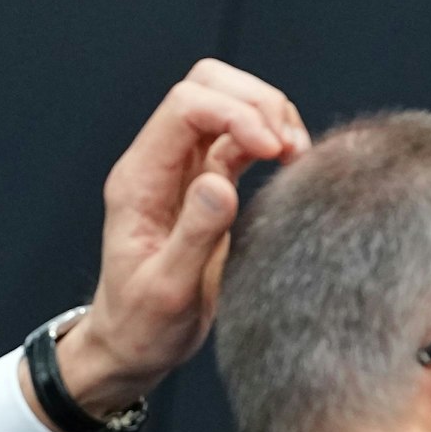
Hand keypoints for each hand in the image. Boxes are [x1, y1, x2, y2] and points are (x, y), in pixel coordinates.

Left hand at [51, 60, 308, 418]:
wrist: (132, 346)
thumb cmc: (143, 325)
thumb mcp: (167, 290)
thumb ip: (194, 234)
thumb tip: (221, 182)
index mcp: (140, 179)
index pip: (187, 106)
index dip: (237, 114)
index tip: (276, 152)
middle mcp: (160, 163)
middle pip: (206, 85)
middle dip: (256, 102)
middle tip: (291, 148)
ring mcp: (185, 169)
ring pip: (228, 101)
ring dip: (270, 116)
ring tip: (298, 157)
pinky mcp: (209, 183)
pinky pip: (243, 136)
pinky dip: (274, 138)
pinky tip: (293, 165)